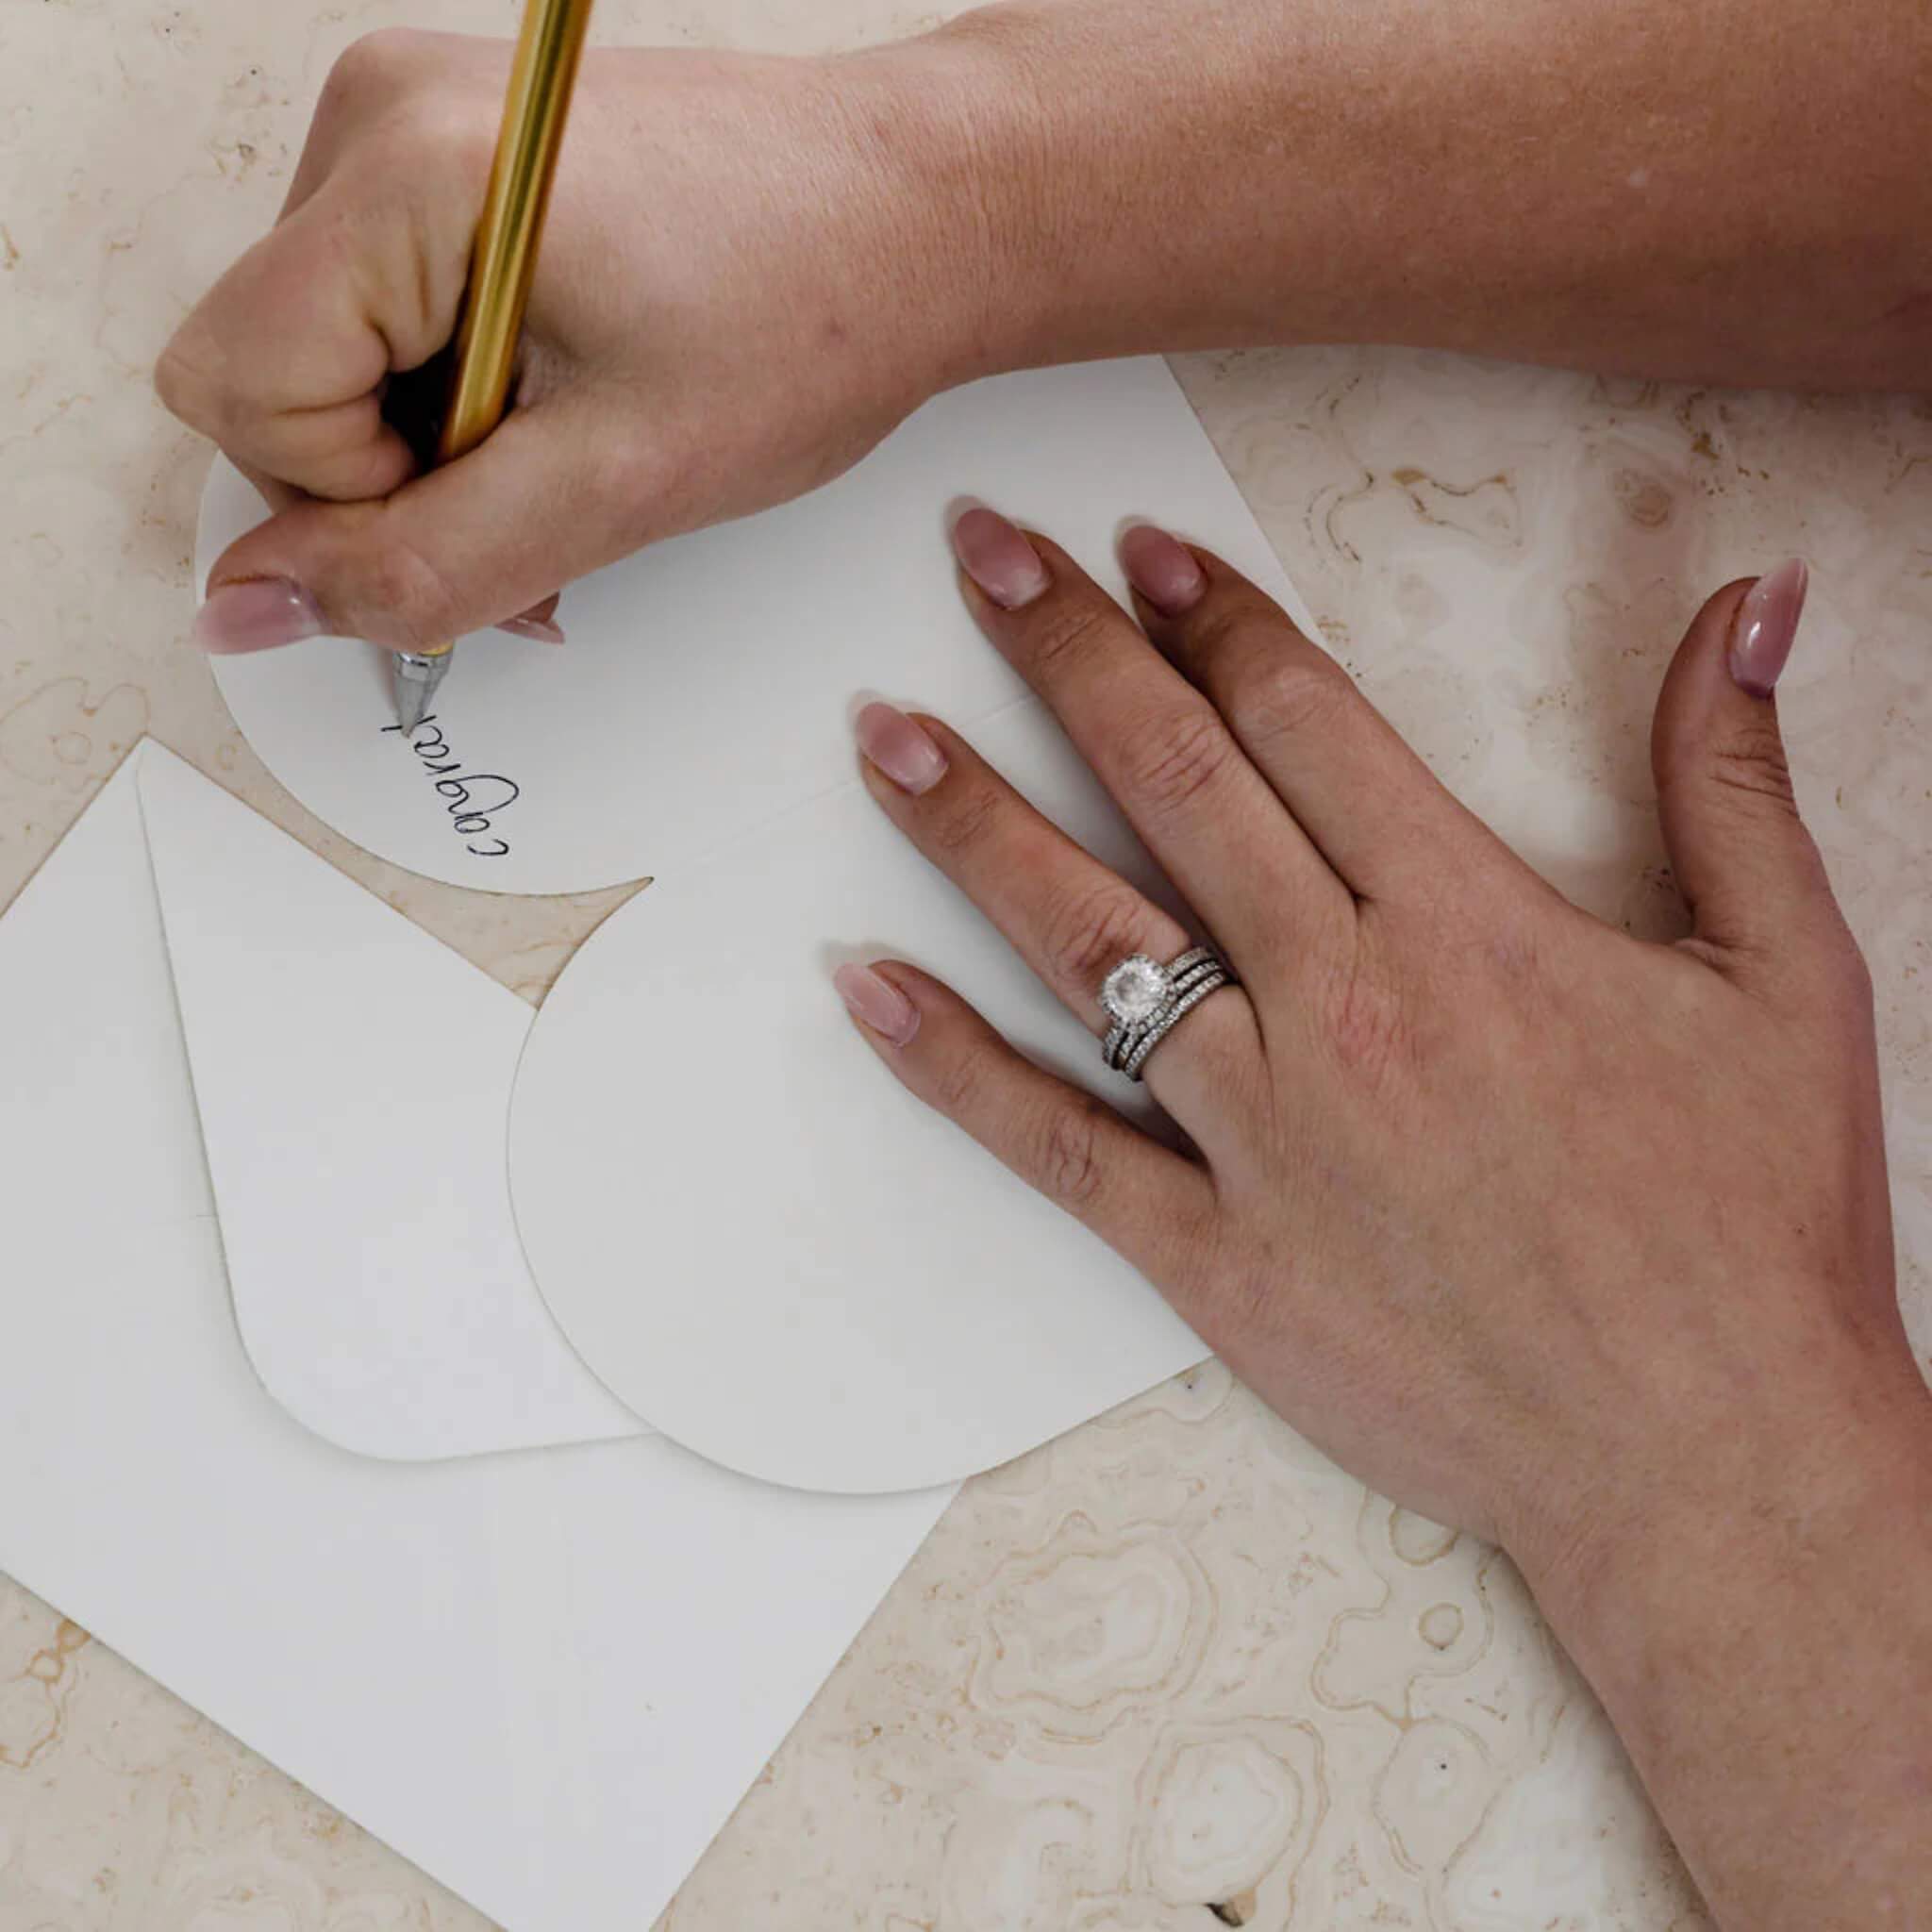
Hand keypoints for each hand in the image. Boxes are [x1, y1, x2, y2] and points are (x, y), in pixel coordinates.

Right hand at [157, 29, 991, 654]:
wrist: (924, 214)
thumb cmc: (816, 312)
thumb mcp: (615, 485)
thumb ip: (418, 565)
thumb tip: (245, 608)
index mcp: (406, 168)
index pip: (234, 388)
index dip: (347, 496)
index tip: (489, 503)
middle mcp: (383, 113)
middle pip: (267, 369)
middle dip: (393, 479)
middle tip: (548, 498)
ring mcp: (416, 122)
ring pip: (330, 353)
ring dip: (435, 445)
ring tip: (576, 448)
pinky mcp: (457, 152)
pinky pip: (388, 312)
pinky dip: (459, 391)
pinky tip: (566, 402)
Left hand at [836, 511, 1931, 1927]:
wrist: (1705, 1460)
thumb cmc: (1749, 1229)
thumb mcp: (1788, 979)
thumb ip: (1732, 778)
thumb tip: (1749, 603)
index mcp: (1469, 923)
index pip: (1301, 719)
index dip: (1210, 616)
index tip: (1137, 549)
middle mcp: (1343, 1007)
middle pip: (1172, 786)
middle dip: (1065, 653)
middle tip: (978, 558)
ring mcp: (1264, 1137)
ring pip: (1088, 942)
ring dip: (975, 827)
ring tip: (887, 738)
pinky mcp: (1217, 1260)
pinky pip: (1058, 1148)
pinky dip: (952, 1069)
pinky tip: (869, 992)